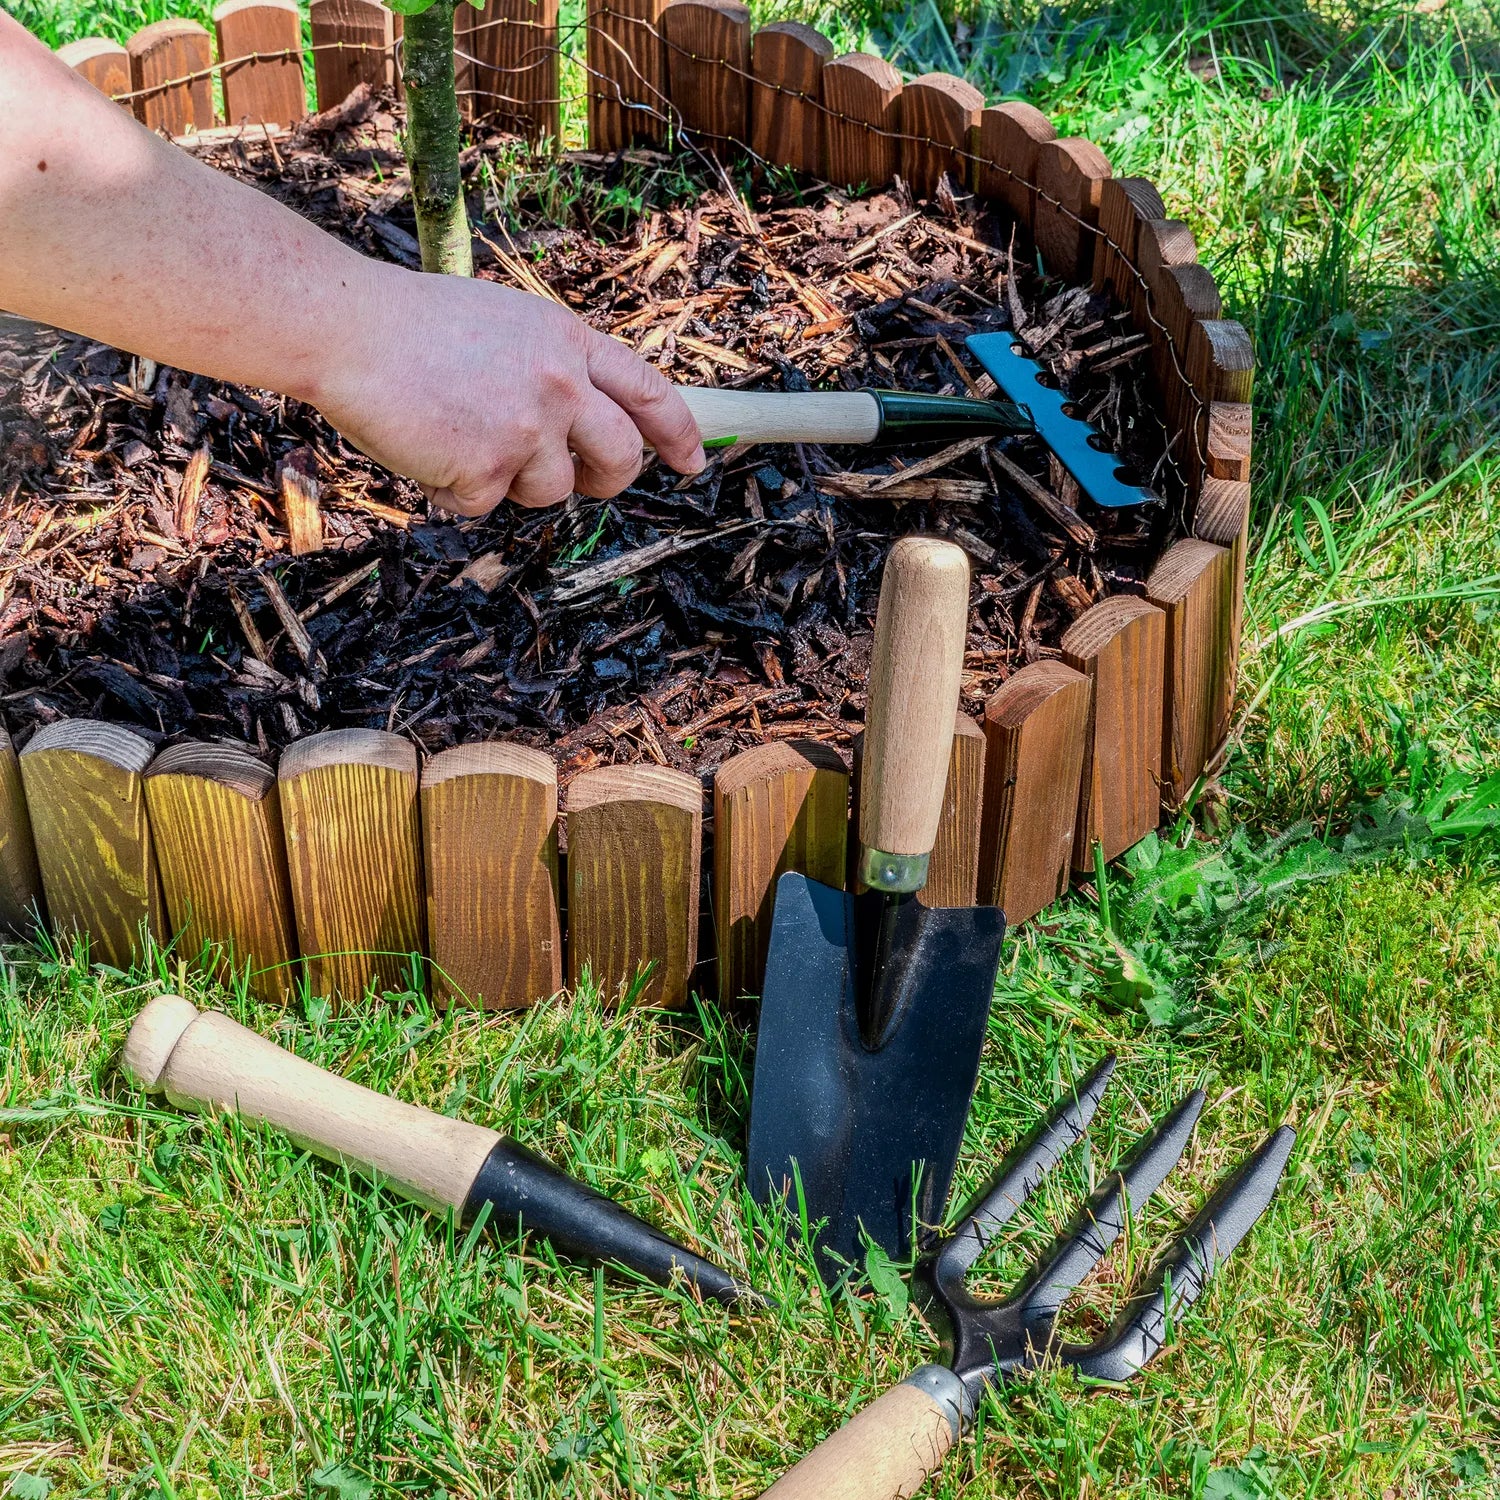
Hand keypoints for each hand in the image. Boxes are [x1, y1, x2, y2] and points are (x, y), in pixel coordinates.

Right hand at [315, 261, 705, 514]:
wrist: (347, 327)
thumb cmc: (412, 323)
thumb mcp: (507, 322)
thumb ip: (552, 366)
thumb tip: (584, 419)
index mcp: (567, 342)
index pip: (648, 392)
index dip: (678, 432)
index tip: (693, 461)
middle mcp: (559, 386)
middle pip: (621, 458)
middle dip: (610, 479)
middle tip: (586, 482)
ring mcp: (526, 430)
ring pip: (552, 492)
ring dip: (512, 482)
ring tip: (462, 437)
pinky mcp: (486, 469)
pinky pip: (484, 505)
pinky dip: (454, 491)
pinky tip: (425, 448)